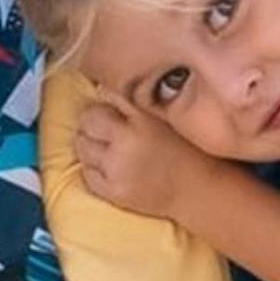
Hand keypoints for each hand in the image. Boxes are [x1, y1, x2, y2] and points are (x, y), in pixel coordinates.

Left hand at [75, 96, 227, 220]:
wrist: (198, 190)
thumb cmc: (184, 149)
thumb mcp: (163, 116)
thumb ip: (133, 101)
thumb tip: (101, 88)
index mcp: (142, 119)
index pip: (103, 100)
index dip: (104, 106)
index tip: (111, 113)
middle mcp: (127, 143)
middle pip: (87, 121)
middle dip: (93, 124)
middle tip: (106, 131)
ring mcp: (119, 169)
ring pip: (82, 147)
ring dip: (90, 145)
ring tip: (109, 149)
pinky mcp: (115, 191)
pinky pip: (87, 173)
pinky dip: (94, 169)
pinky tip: (111, 168)